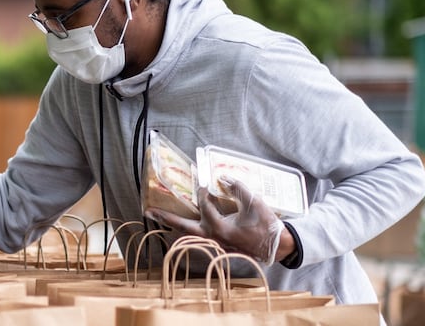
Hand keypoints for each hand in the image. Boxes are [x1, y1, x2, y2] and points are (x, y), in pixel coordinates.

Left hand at [146, 177, 284, 264]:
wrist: (277, 246)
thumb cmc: (266, 225)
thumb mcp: (254, 203)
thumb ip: (237, 188)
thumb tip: (221, 177)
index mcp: (220, 228)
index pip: (205, 205)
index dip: (203, 192)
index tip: (203, 184)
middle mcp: (212, 238)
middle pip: (183, 227)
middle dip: (165, 217)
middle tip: (148, 210)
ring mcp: (214, 244)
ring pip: (188, 234)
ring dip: (174, 224)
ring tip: (158, 216)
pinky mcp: (218, 246)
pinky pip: (197, 236)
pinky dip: (186, 229)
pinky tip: (180, 223)